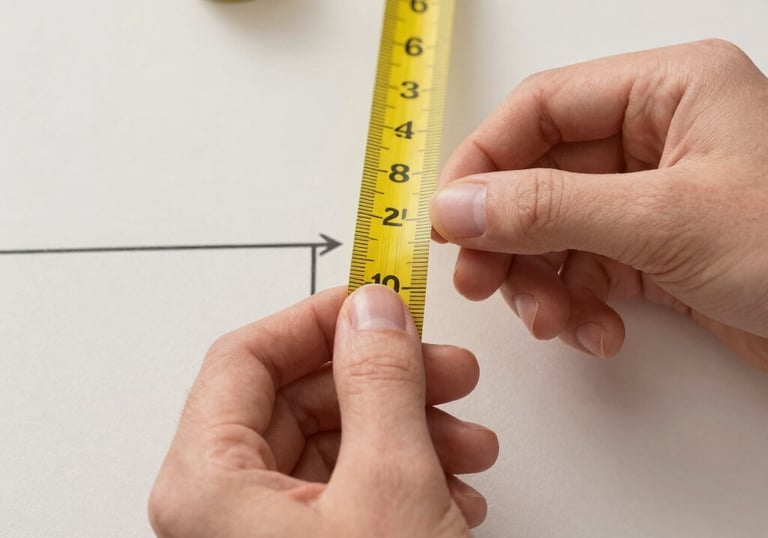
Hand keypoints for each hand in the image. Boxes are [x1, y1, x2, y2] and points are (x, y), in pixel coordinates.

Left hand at [148, 285, 497, 536]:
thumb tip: (373, 312)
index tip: (372, 303)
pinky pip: (353, 487)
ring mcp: (267, 536)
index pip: (246, 358)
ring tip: (467, 441)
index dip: (314, 319)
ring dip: (408, 426)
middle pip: (300, 398)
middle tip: (442, 366)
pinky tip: (454, 487)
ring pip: (336, 441)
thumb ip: (380, 383)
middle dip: (382, 378)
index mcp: (208, 484)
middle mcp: (225, 508)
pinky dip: (407, 473)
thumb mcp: (390, 486)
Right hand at [430, 39, 767, 367]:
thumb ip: (548, 208)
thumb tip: (458, 206)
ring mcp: (654, 198)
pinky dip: (578, 304)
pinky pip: (587, 269)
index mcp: (666, 91)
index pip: (540, 109)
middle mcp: (656, 137)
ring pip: (556, 230)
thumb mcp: (664, 221)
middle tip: (480, 281)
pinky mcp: (657, 251)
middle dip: (509, 237)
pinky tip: (596, 333)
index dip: (484, 162)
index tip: (449, 217)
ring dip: (541, 282)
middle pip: (540, 177)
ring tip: (552, 322)